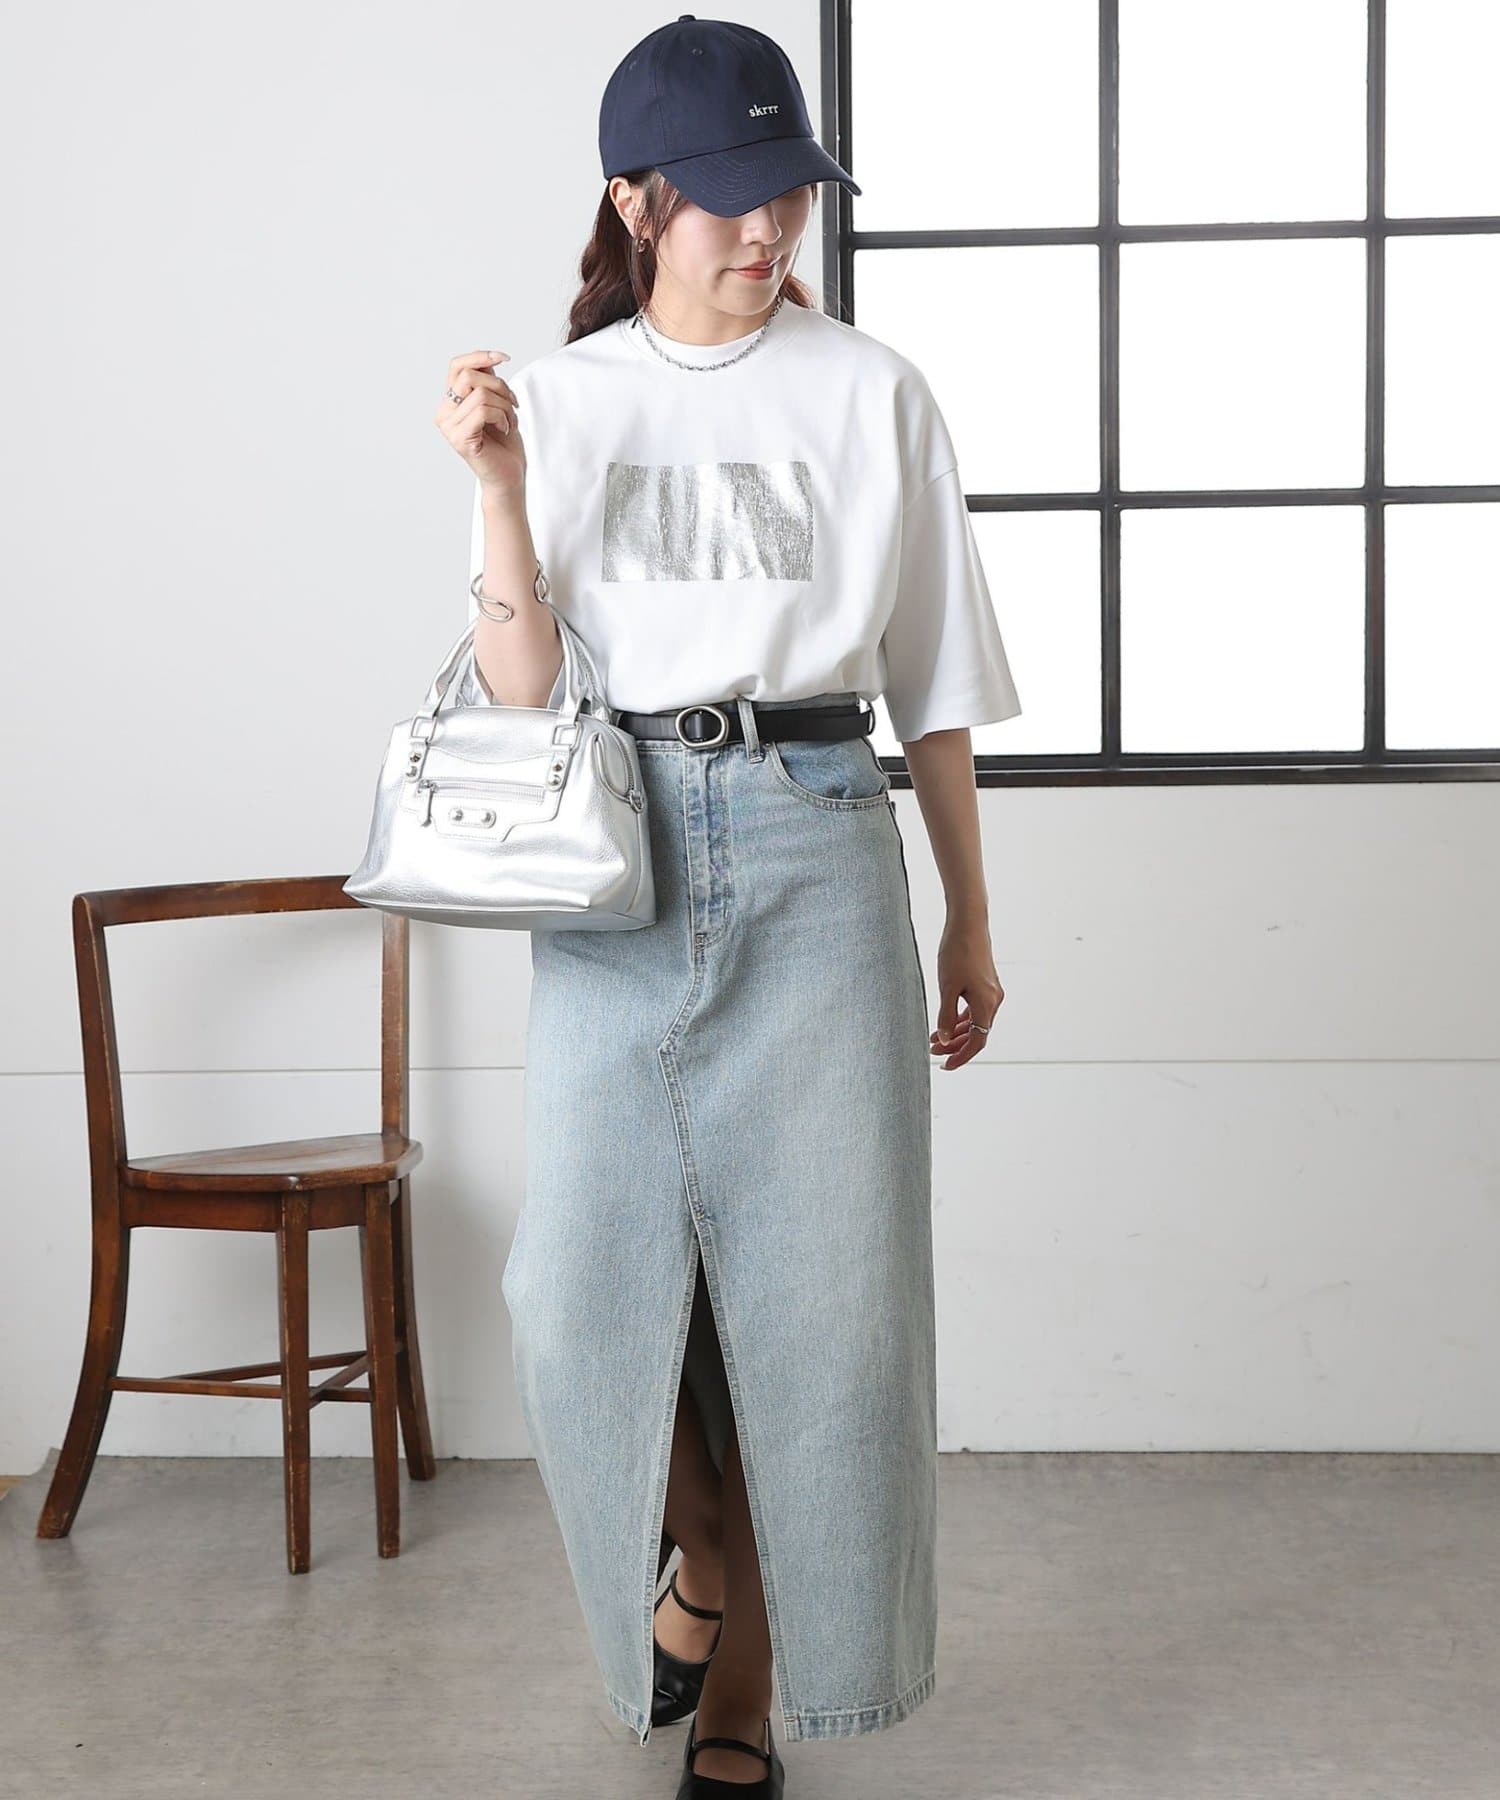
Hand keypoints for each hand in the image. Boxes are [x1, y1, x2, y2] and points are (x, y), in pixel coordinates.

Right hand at [434, 347, 525, 495]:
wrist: (508, 476)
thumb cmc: (504, 443)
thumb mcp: (498, 403)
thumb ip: (487, 382)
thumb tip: (487, 359)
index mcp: (450, 402)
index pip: (457, 366)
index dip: (480, 356)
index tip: (504, 358)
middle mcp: (444, 413)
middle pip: (469, 376)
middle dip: (499, 385)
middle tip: (513, 403)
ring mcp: (449, 427)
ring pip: (481, 394)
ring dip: (505, 405)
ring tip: (510, 421)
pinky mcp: (460, 439)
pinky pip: (484, 411)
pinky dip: (502, 417)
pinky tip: (506, 429)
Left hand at [930, 913, 1004, 1070]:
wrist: (968, 923)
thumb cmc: (957, 952)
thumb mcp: (947, 986)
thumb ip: (945, 1015)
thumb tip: (944, 1040)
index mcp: (986, 1004)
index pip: (977, 1042)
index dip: (961, 1056)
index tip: (945, 1066)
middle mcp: (993, 1000)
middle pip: (976, 1034)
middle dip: (954, 1046)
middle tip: (933, 1054)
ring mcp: (990, 992)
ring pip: (974, 1022)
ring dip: (955, 1033)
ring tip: (933, 1040)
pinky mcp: (985, 984)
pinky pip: (974, 1010)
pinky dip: (960, 1019)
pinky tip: (944, 1024)